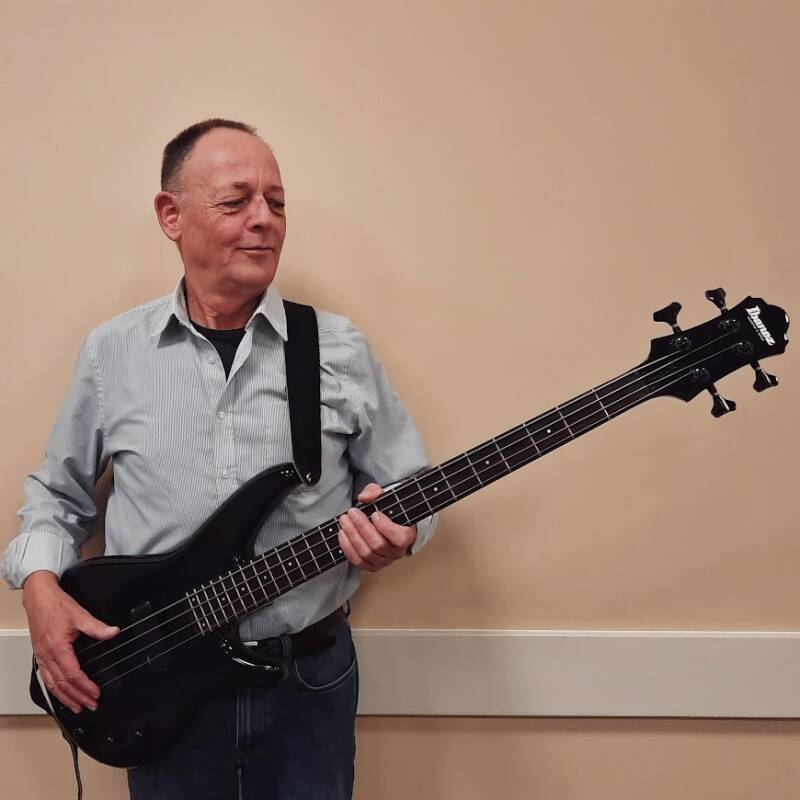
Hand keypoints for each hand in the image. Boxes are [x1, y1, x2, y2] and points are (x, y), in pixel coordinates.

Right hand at [22, 570, 118, 713]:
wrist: (38, 598)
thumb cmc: (55, 606)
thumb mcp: (80, 615)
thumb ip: (97, 627)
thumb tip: (113, 633)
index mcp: (58, 647)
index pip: (72, 674)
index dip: (85, 686)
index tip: (95, 693)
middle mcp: (47, 655)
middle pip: (62, 684)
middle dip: (77, 698)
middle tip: (90, 706)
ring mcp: (42, 656)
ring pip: (52, 684)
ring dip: (65, 698)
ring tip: (76, 707)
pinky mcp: (40, 654)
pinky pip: (45, 677)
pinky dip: (54, 689)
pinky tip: (60, 693)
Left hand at [338, 483, 416, 571]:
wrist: (387, 524)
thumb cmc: (388, 512)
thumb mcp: (384, 496)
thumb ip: (375, 492)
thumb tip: (364, 497)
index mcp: (407, 536)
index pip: (399, 538)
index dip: (385, 527)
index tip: (374, 514)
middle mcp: (397, 552)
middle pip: (378, 545)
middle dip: (361, 527)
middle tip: (352, 513)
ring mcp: (384, 561)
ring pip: (366, 554)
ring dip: (352, 536)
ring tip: (345, 522)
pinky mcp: (372, 566)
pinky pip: (358, 562)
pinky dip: (348, 548)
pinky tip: (343, 535)